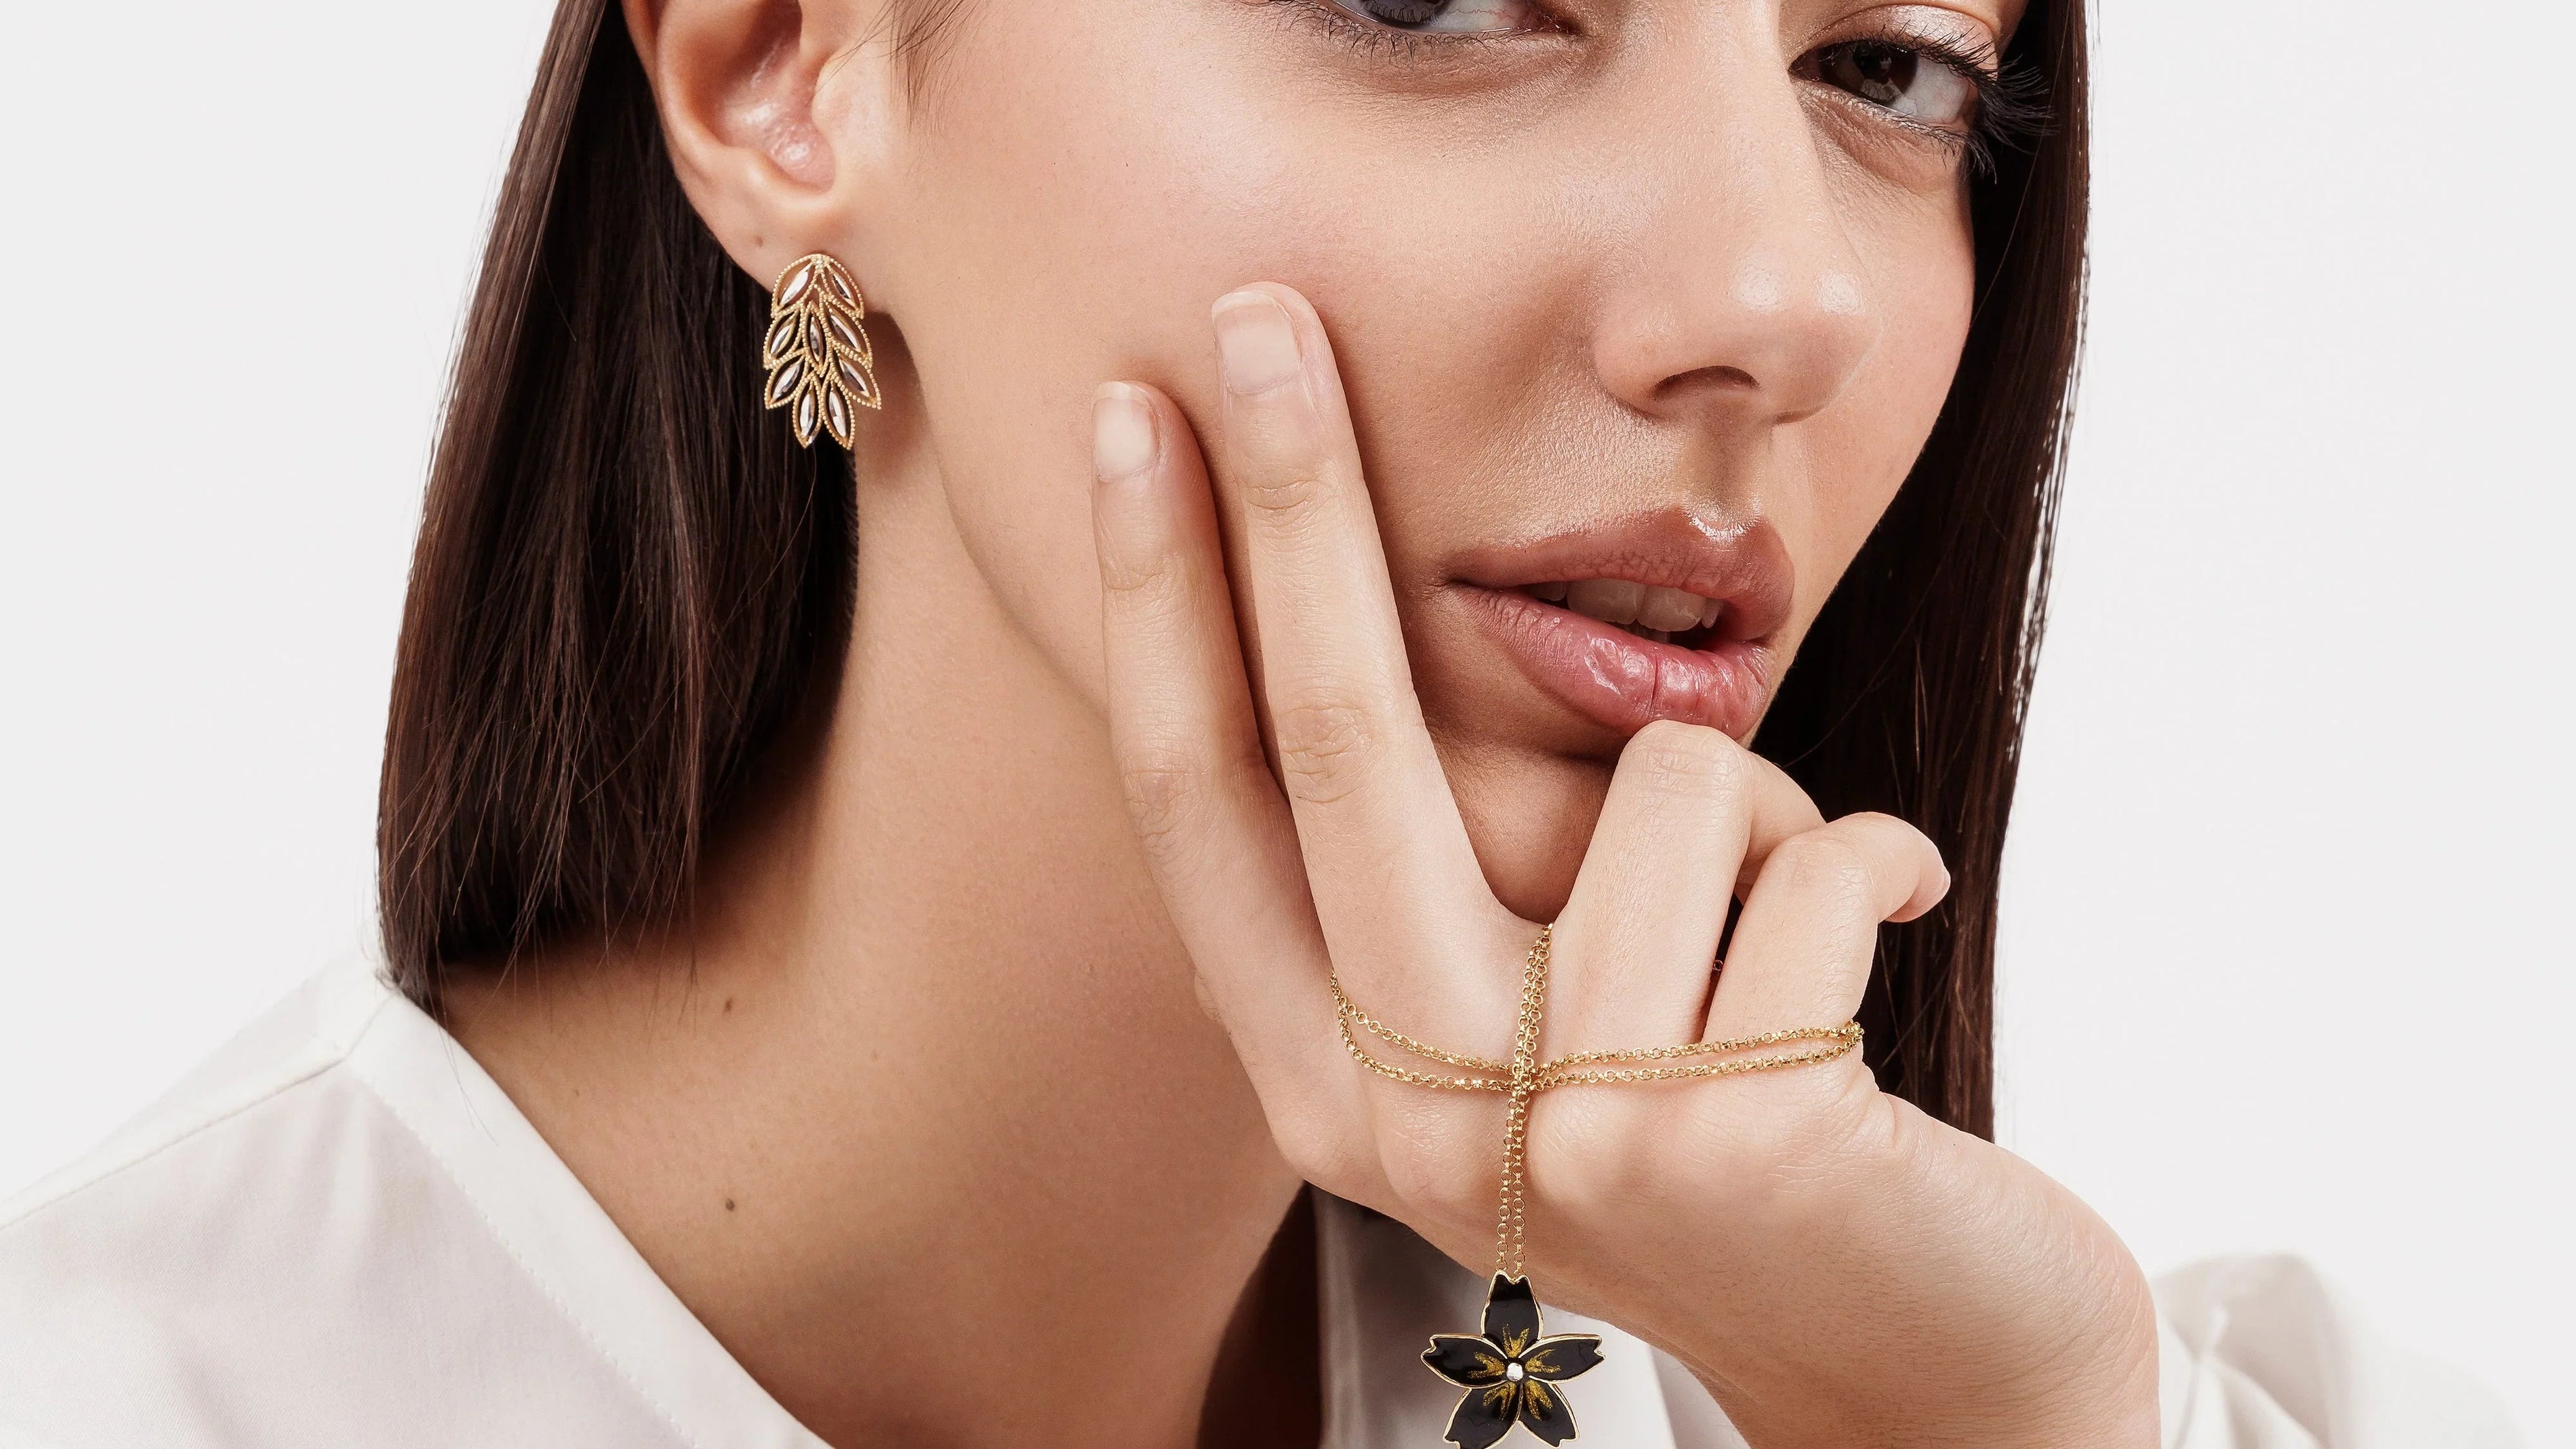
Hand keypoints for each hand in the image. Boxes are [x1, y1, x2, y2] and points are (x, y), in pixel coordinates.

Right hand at [1088, 283, 2157, 1447]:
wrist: (1913, 1349)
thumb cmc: (1718, 1126)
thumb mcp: (1543, 1019)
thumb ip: (1456, 874)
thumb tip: (1402, 616)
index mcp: (1329, 1078)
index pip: (1207, 804)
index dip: (1159, 601)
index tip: (1134, 419)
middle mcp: (1401, 1116)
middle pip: (1330, 740)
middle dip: (1290, 501)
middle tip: (1265, 314)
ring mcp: (1553, 1137)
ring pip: (1648, 784)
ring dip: (1756, 803)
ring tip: (1786, 930)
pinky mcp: (1721, 1130)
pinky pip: (1811, 852)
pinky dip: (1873, 861)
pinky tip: (1879, 958)